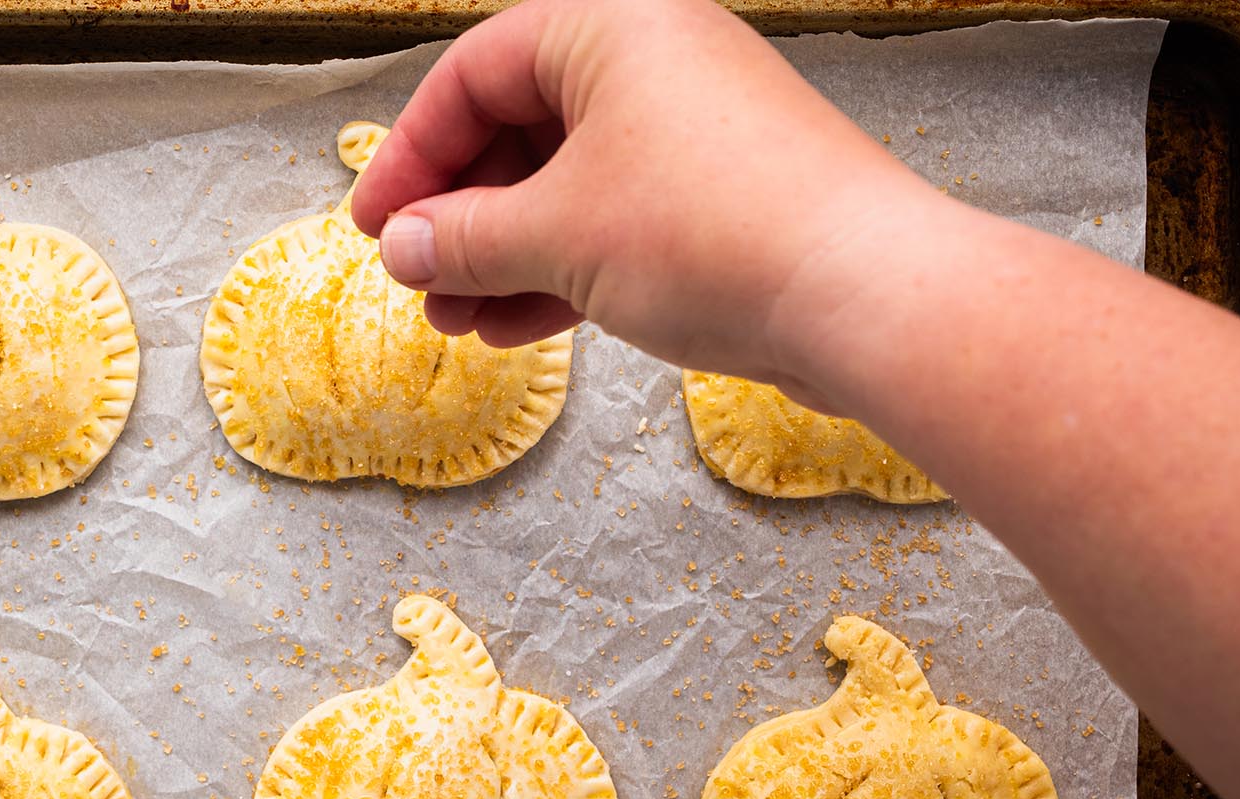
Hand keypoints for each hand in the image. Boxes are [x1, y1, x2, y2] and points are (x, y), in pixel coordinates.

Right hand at [351, 0, 948, 402]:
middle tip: (415, 277)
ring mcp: (696, 134)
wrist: (865, 298)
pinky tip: (518, 328)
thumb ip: (463, 239)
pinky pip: (618, 223)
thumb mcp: (558, 236)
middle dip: (458, 214)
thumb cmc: (720, 235)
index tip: (374, 222)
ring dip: (503, 255)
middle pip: (521, 128)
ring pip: (568, 185)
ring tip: (456, 319)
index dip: (413, 150)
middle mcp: (658, 64)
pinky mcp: (724, 201)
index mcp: (615, 28)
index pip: (477, 71)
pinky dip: (563, 270)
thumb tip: (403, 246)